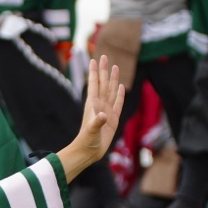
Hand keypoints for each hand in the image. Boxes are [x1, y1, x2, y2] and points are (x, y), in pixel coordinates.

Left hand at [58, 56, 122, 181]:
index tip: (94, 59)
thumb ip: (97, 122)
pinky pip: (117, 103)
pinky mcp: (113, 119)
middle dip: (103, 70)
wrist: (89, 152)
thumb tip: (103, 115)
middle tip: (104, 55)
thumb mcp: (92, 131)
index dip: (94, 72)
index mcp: (92, 105)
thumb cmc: (87, 141)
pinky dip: (119, 94)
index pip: (94, 84)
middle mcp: (99, 105)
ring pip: (110, 90)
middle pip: (103, 83)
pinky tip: (120, 86)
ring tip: (114, 66)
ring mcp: (106, 111)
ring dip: (112, 79)